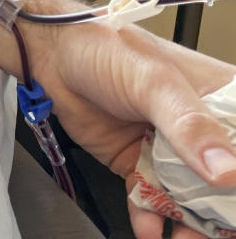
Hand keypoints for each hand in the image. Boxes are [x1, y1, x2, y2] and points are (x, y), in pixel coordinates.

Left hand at [30, 20, 235, 237]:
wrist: (51, 56)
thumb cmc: (106, 49)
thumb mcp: (154, 82)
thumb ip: (189, 125)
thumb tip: (227, 172)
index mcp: (219, 97)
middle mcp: (199, 128)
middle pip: (226, 179)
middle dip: (223, 210)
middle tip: (218, 231)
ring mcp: (168, 149)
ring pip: (193, 197)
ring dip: (192, 224)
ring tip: (185, 237)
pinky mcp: (136, 163)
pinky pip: (152, 199)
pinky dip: (152, 218)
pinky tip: (150, 228)